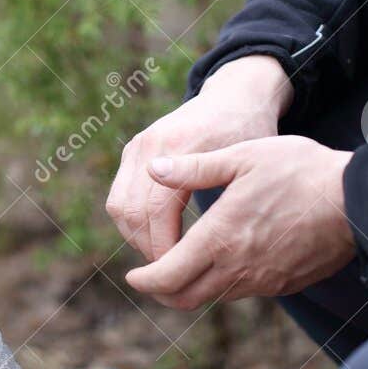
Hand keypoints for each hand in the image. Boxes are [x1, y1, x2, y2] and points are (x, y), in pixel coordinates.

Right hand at [106, 56, 291, 260]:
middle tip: (173, 272)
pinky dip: (132, 223)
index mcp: (179, 147)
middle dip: (148, 248)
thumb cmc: (249, 131)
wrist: (234, 96)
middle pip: (131, 213)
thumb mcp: (246, 160)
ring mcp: (137, 147)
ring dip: (137, 238)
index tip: (184, 270)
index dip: (166, 248)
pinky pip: (118, 198)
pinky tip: (158, 237)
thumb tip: (205, 245)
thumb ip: (224, 193)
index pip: (157, 211)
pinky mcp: (132, 152)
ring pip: (118, 208)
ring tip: (165, 258)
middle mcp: (150, 145)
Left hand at [124, 136, 355, 309]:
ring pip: (214, 297)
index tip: (134, 275)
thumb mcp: (241, 158)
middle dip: (161, 292)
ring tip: (183, 266)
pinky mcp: (284, 284)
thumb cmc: (299, 171)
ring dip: (192, 288)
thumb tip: (154, 170)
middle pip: (184, 297)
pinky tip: (225, 261)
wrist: (357, 200)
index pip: (166, 276)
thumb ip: (194, 168)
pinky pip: (243, 292)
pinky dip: (223, 284)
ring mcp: (263, 281)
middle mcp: (238, 268)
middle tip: (151, 277)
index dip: (144, 280)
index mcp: (220, 238)